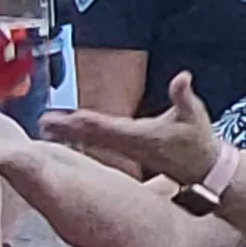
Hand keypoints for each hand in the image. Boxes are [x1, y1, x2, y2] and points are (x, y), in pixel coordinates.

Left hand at [49, 72, 224, 187]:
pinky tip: (67, 137)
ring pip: (91, 142)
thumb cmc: (198, 140)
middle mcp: (128, 145)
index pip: (107, 127)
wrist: (202, 169)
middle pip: (91, 136)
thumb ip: (184, 95)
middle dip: (67, 129)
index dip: (86, 122)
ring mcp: (125, 151)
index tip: (66, 118)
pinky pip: (97, 145)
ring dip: (69, 135)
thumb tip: (183, 77)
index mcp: (140, 135)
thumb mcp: (195, 115)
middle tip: (43, 123)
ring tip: (46, 127)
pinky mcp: (126, 152)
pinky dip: (81, 140)